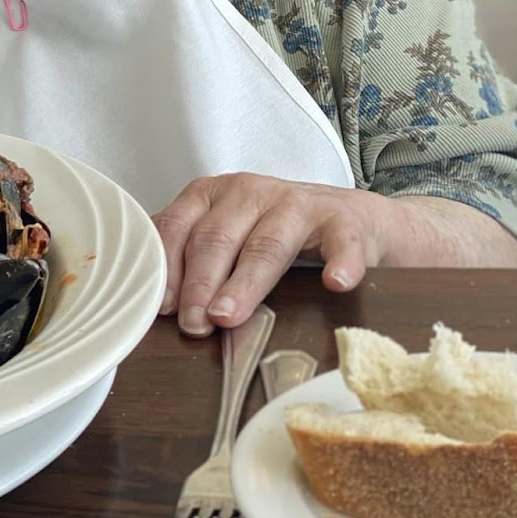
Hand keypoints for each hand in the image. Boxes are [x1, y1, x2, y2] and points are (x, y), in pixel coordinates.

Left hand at [153, 173, 396, 336]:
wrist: (354, 221)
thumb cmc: (278, 234)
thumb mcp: (228, 239)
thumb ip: (194, 263)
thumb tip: (162, 313)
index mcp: (214, 195)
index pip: (178, 227)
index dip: (168, 268)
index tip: (162, 308)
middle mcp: (251, 192)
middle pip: (217, 237)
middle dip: (200, 284)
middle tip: (194, 324)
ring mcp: (298, 204)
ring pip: (266, 244)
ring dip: (245, 282)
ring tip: (229, 314)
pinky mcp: (345, 220)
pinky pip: (341, 241)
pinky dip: (340, 262)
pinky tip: (335, 283)